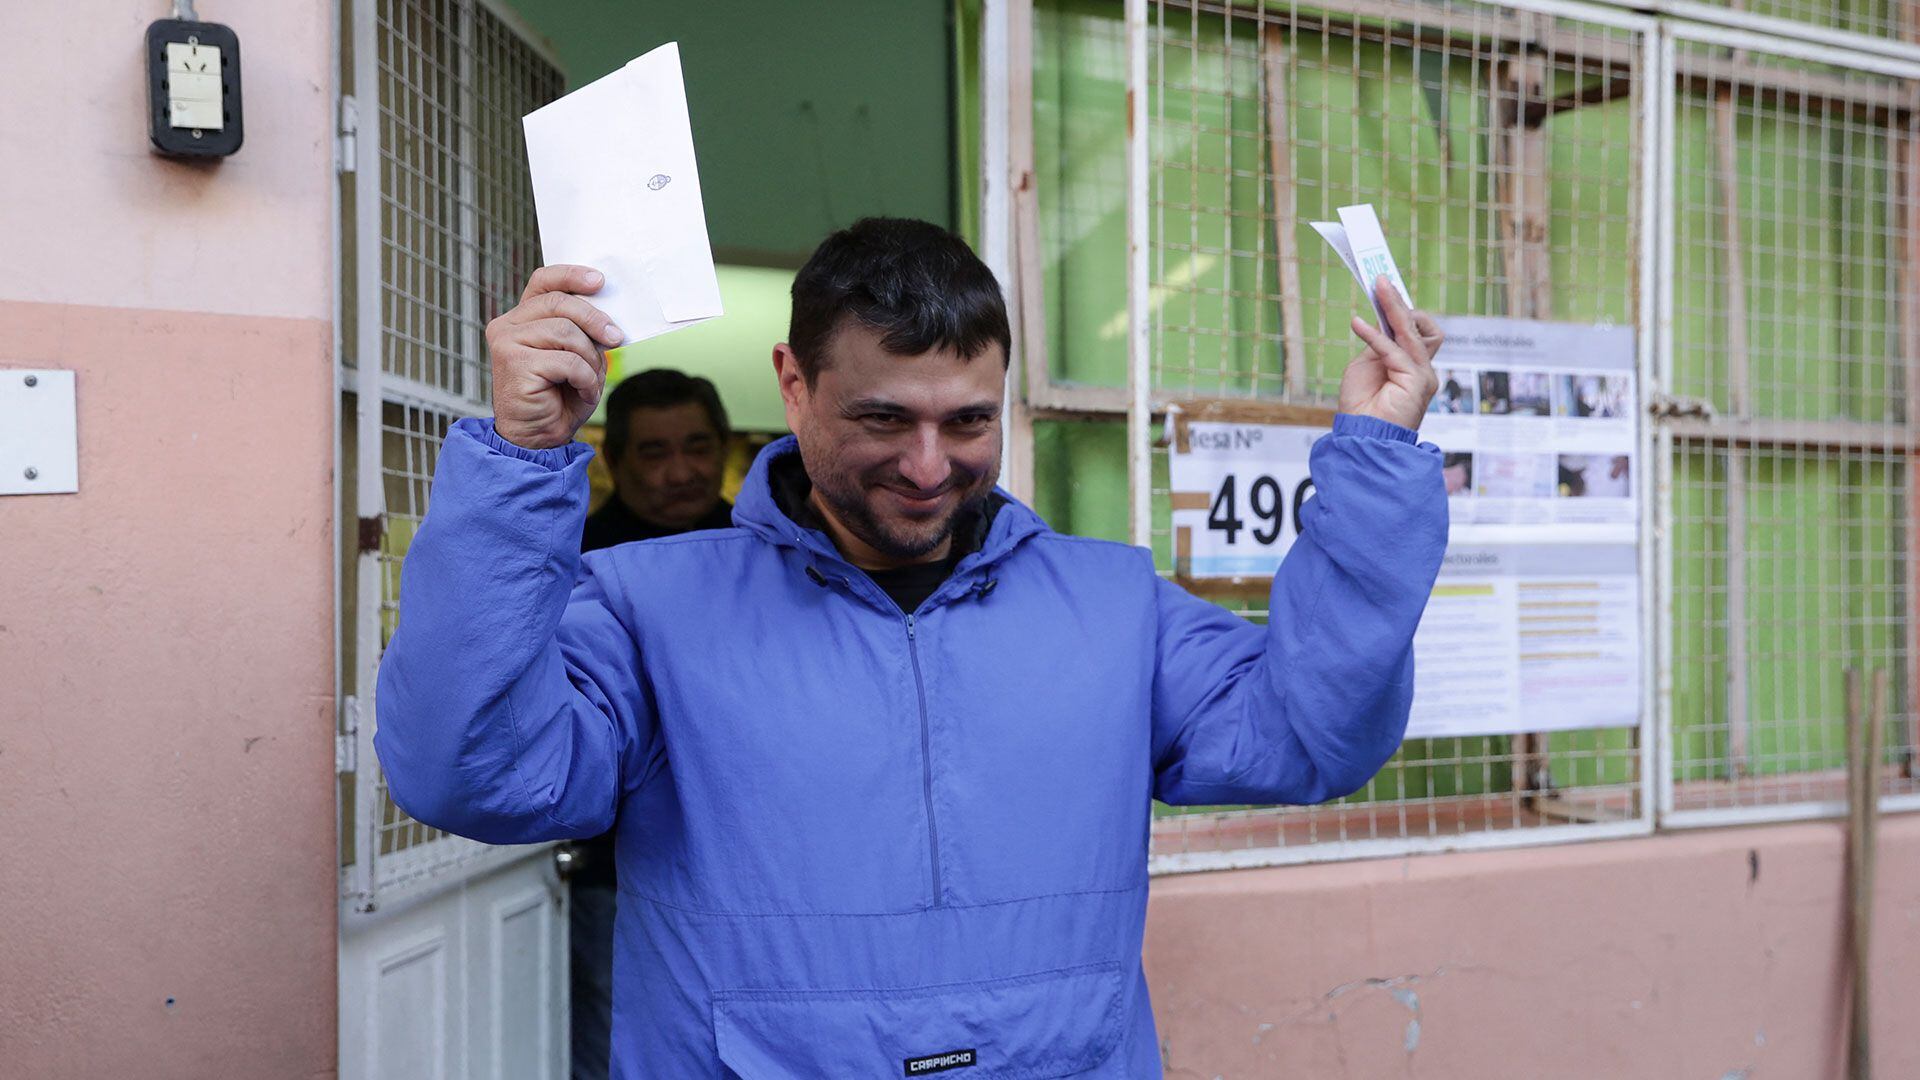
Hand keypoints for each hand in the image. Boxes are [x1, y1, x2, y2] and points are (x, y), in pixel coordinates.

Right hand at [486, 265, 623, 449]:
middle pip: (559, 303)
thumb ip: (584, 333)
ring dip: (590, 359)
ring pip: (566, 333)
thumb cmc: (558, 398)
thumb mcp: (578, 357)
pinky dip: (584, 379)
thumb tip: (609, 317)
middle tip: (616, 338)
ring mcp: (507, 343)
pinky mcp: (514, 363)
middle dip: (595, 319)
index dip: (571, 275)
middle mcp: (508, 326)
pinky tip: (582, 392)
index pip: (543, 281)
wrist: (537, 438)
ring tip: (590, 380)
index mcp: (523, 318)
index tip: (599, 281)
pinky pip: (567, 361)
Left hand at [1336, 276, 1443, 430]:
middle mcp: (1423, 369)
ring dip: (1395, 307)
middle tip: (1382, 280)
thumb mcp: (1367, 366)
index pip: (1415, 329)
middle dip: (1400, 303)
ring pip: (1413, 332)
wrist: (1361, 438)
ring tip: (1379, 287)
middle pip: (1421, 326)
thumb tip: (1380, 320)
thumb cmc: (1362, 406)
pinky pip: (1395, 350)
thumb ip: (1378, 345)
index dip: (1399, 309)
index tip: (1382, 289)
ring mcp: (1423, 375)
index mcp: (1412, 365)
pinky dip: (1376, 336)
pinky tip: (1358, 325)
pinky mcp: (1416, 381)